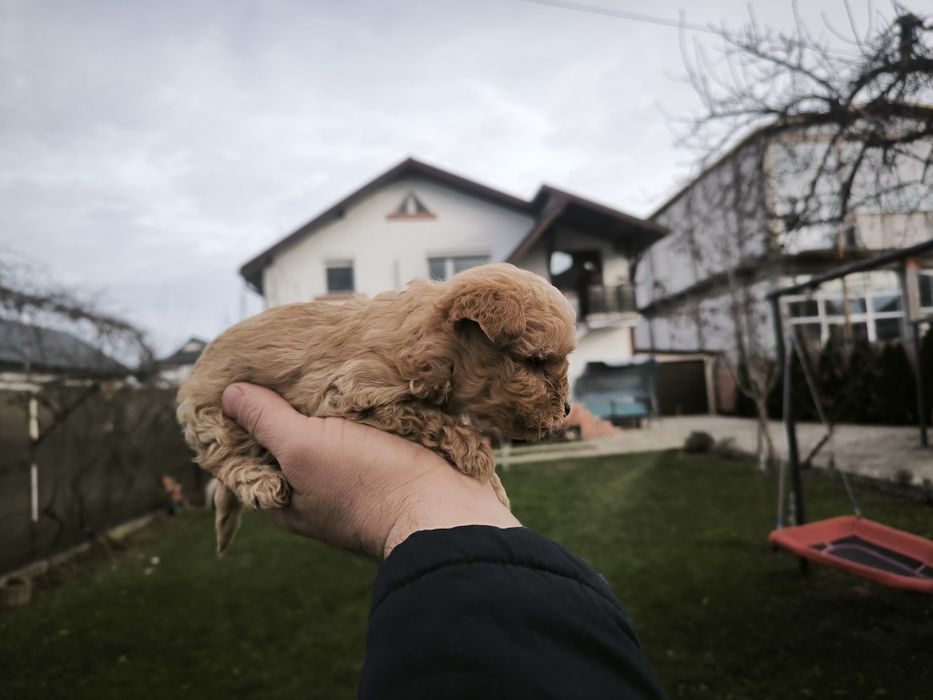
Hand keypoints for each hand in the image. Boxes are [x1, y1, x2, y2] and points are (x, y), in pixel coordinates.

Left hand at [221, 383, 519, 558]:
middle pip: (290, 438)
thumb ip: (266, 421)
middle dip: (290, 402)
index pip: (248, 450)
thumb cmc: (369, 484)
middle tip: (288, 358)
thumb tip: (227, 394)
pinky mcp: (388, 466)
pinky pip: (365, 431)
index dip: (243, 414)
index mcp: (284, 496)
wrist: (446, 510)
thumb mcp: (305, 447)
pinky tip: (360, 380)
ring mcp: (354, 480)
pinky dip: (360, 408)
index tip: (245, 373)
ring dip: (329, 401)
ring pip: (330, 432)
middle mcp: (314, 492)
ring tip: (324, 358)